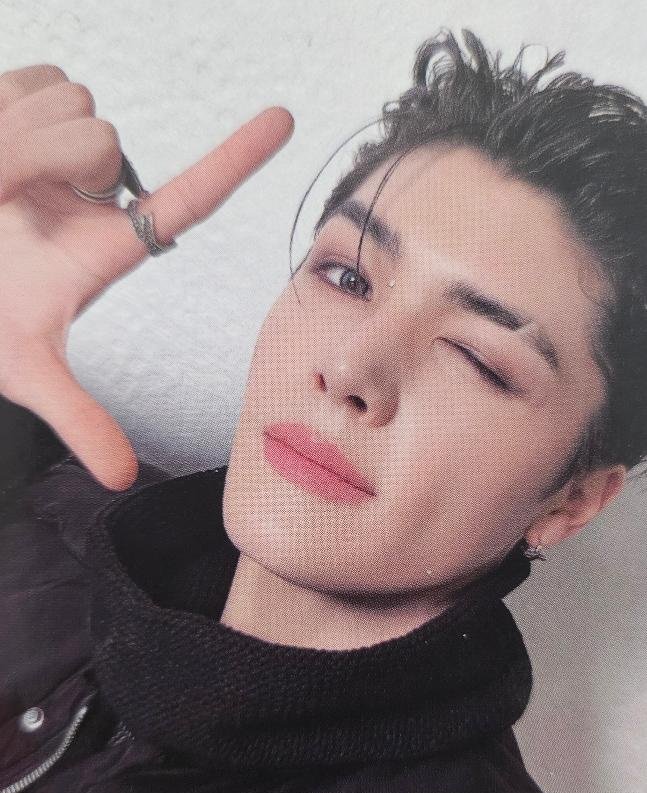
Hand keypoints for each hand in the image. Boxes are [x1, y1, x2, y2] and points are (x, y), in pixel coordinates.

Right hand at [0, 64, 293, 489]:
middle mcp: (99, 192)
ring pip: (70, 106)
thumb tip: (119, 478)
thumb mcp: (27, 368)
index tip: (286, 122)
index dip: (237, 158)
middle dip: (46, 165)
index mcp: (112, 245)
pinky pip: (34, 76)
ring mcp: (68, 142)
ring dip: (17, 142)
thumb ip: (77, 416)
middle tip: (7, 205)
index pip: (190, 196)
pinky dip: (2, 107)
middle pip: (103, 141)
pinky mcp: (34, 99)